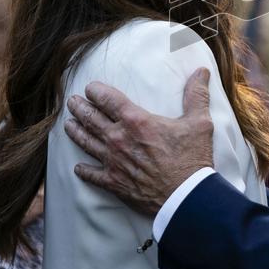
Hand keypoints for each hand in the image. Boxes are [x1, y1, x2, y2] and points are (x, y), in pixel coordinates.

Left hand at [64, 67, 214, 215]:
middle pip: (91, 118)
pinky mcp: (113, 182)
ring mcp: (113, 162)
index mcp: (136, 120)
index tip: (90, 88)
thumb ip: (196, 94)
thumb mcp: (199, 122)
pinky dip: (83, 170)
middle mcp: (118, 139)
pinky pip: (92, 174)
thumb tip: (201, 71)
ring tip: (67, 124)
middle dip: (80, 108)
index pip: (108, 99)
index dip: (96, 91)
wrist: (185, 197)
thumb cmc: (192, 158)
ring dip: (75, 132)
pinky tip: (77, 167)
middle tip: (72, 102)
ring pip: (86, 143)